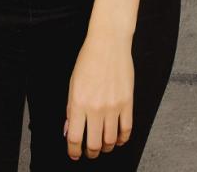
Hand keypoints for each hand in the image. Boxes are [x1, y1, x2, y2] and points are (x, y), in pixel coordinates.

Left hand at [63, 33, 133, 160]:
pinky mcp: (127, 103)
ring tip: (103, 146)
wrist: (108, 43)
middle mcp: (96, 107)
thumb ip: (71, 109)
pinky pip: (127, 130)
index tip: (74, 153)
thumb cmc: (89, 59)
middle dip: (90, 153)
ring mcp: (113, 106)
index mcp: (79, 102)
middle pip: (94, 144)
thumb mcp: (73, 83)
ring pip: (111, 141)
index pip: (75, 138)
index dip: (73, 151)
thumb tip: (69, 130)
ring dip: (106, 147)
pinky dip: (122, 139)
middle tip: (89, 152)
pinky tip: (118, 139)